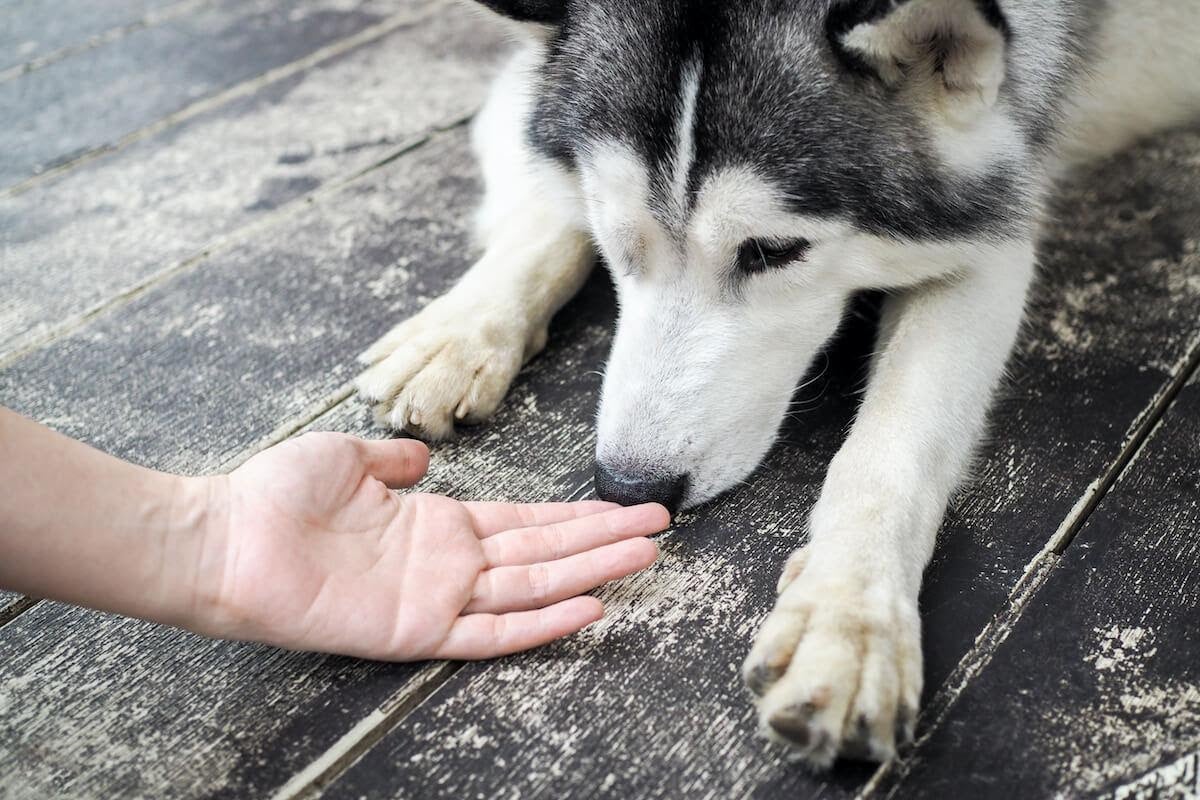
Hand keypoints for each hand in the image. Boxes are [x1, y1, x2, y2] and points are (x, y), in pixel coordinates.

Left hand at [191, 432, 667, 659]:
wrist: (225, 537)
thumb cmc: (277, 497)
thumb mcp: (347, 456)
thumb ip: (393, 458)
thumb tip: (424, 455)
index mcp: (438, 525)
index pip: (525, 524)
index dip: (575, 517)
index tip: (621, 507)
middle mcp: (449, 564)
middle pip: (544, 553)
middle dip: (602, 540)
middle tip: (657, 528)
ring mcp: (437, 598)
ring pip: (532, 587)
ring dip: (589, 572)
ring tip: (642, 557)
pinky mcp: (416, 630)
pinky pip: (490, 632)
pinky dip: (539, 624)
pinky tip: (586, 610)